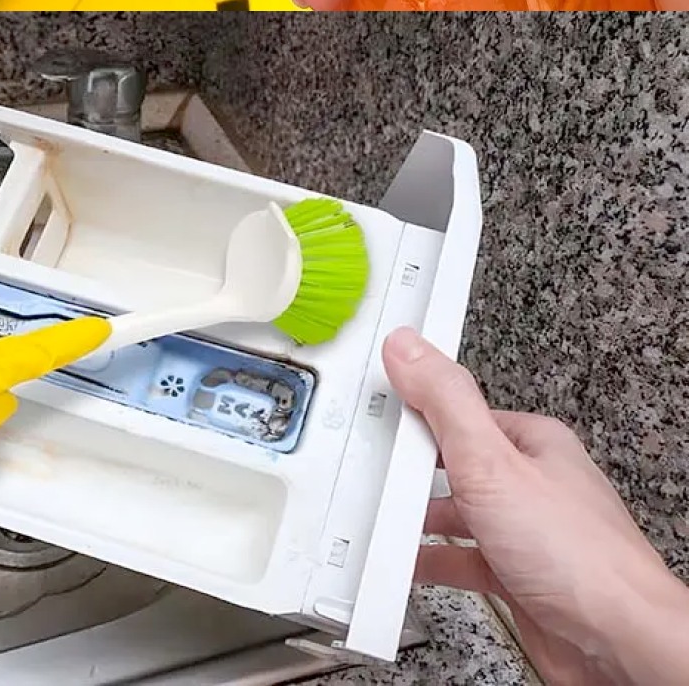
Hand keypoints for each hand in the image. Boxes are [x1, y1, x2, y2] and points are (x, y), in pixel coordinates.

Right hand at [383, 328, 688, 685]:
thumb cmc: (578, 555)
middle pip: (457, 462)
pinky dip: (432, 560)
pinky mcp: (518, 578)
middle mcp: (531, 484)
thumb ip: (445, 402)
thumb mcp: (491, 463)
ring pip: (460, 513)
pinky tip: (410, 563)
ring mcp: (526, 533)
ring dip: (420, 517)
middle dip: (412, 469)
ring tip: (382, 515)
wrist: (618, 644)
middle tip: (371, 468)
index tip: (378, 416)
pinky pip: (465, 560)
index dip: (417, 412)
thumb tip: (409, 347)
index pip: (462, 410)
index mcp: (531, 442)